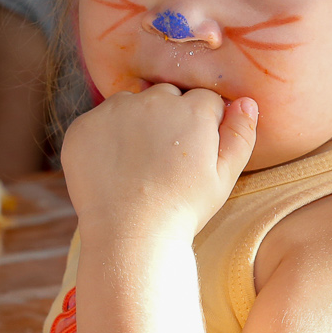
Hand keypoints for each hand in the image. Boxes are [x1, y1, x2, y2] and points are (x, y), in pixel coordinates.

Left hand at [59, 84, 257, 244]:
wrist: (131, 235)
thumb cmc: (183, 209)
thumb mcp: (224, 177)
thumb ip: (240, 135)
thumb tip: (247, 102)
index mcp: (193, 109)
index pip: (203, 101)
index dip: (202, 127)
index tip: (192, 155)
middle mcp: (153, 99)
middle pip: (166, 97)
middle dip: (168, 119)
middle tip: (164, 161)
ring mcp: (114, 111)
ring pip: (131, 104)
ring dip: (135, 123)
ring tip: (137, 165)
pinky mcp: (84, 127)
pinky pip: (98, 121)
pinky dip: (104, 138)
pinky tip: (112, 168)